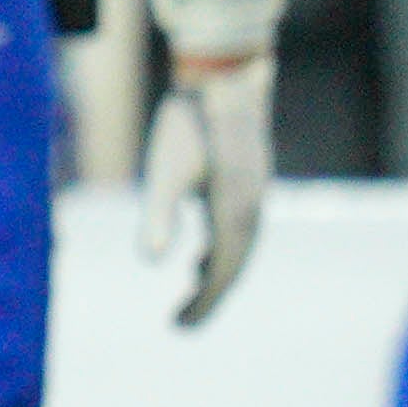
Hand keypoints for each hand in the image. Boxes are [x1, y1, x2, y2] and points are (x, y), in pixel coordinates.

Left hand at [141, 54, 272, 326]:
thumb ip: (160, 216)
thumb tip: (152, 262)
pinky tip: (200, 254)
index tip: (178, 328)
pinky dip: (221, 250)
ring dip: (216, 274)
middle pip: (234, 267)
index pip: (221, 274)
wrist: (224, 78)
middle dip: (208, 298)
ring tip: (189, 294)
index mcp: (234, 215)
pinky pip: (239, 230)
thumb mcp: (164, 170)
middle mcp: (252, 211)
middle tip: (181, 325)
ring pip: (239, 250)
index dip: (201, 304)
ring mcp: (255, 195)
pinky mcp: (250, 182)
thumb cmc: (188, 123)